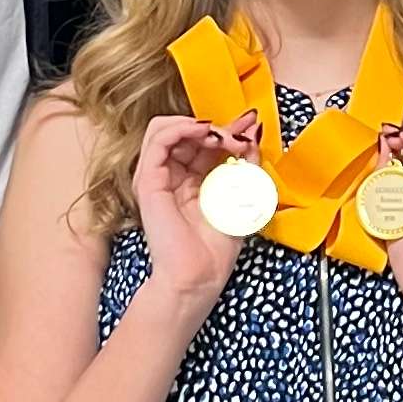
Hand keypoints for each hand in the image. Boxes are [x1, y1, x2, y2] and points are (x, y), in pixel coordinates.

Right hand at [132, 114, 253, 311]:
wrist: (199, 276)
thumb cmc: (217, 247)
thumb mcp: (243, 195)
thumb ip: (247, 162)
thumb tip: (253, 131)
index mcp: (191, 179)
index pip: (202, 140)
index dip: (227, 129)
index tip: (250, 126)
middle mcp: (171, 175)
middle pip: (186, 132)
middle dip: (217, 126)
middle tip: (241, 134)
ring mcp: (157, 177)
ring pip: (166, 128)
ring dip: (199, 125)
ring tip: (222, 136)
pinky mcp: (148, 181)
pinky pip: (159, 138)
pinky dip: (182, 127)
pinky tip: (205, 133)